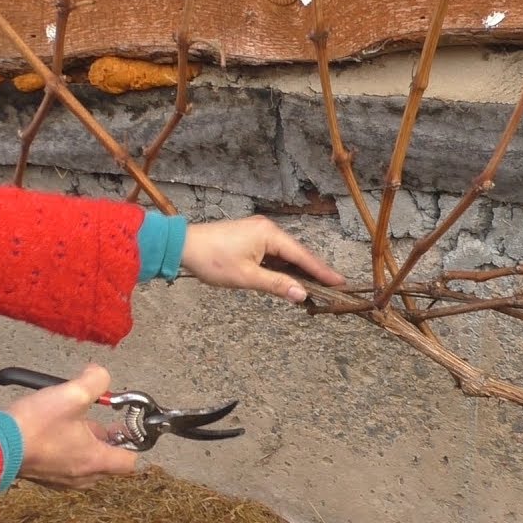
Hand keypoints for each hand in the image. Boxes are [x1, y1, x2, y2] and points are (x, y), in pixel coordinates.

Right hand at [3, 364, 135, 489]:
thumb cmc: (32, 426)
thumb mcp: (72, 394)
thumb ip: (95, 381)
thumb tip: (100, 375)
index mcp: (94, 461)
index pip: (130, 463)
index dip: (135, 444)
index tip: (128, 427)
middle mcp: (80, 476)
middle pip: (109, 463)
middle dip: (109, 441)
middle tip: (104, 421)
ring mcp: (61, 479)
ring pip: (87, 464)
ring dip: (87, 444)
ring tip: (78, 422)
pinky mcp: (44, 476)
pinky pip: (67, 465)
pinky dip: (68, 450)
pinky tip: (57, 430)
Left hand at [180, 215, 344, 302]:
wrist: (183, 246)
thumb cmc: (212, 259)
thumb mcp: (247, 277)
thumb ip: (276, 285)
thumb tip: (302, 294)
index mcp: (270, 234)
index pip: (303, 256)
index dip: (322, 271)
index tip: (339, 282)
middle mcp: (268, 229)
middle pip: (297, 254)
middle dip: (313, 272)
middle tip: (332, 288)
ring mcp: (259, 232)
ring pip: (285, 255)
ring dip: (296, 271)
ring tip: (314, 287)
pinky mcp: (250, 237)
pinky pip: (273, 253)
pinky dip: (282, 267)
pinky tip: (288, 279)